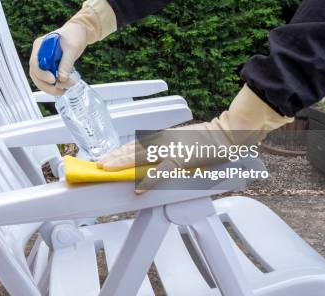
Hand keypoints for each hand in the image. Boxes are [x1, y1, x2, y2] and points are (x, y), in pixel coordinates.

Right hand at [29, 0, 115, 94]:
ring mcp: (43, 61)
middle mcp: (39, 54)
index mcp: (40, 45)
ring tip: (63, 91)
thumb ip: (66, 63)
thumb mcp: (72, 48)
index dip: (42, 74)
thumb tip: (62, 79)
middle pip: (35, 74)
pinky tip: (63, 88)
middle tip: (59, 90)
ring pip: (40, 79)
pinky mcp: (50, 66)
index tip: (53, 79)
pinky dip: (54, 85)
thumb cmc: (74, 35)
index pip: (35, 63)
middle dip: (46, 85)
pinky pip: (48, 79)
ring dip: (50, 88)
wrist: (79, 32)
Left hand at [97, 85, 293, 193]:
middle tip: (99, 163)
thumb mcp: (183, 142)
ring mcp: (170, 149)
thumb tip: (155, 161)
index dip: (120, 151)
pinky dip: (148, 180)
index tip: (107, 156)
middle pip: (133, 149)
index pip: (136, 144)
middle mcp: (163, 141)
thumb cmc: (208, 140)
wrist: (225, 135)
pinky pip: (160, 172)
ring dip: (122, 164)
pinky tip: (138, 188)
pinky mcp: (180, 158)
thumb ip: (169, 150)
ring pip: (140, 156)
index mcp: (163, 137)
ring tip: (107, 170)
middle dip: (114, 157)